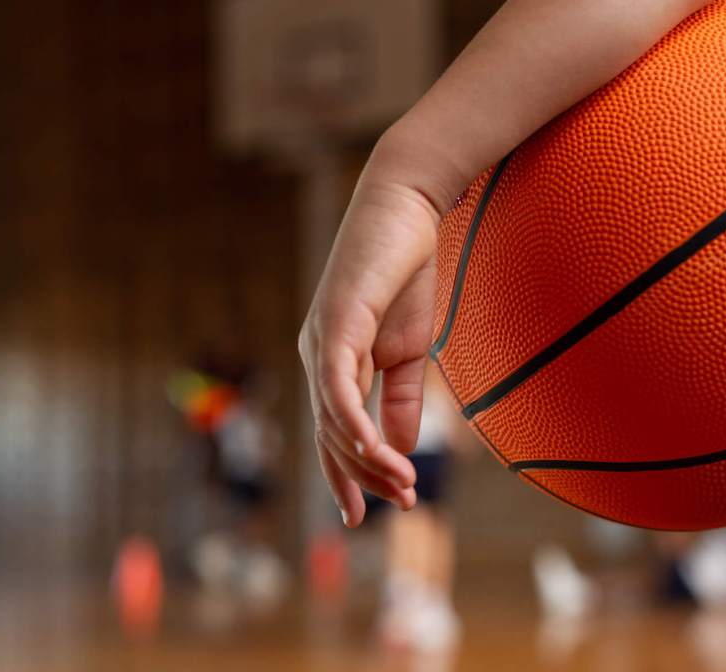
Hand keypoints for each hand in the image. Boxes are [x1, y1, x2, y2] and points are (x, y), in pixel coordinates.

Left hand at [299, 143, 450, 526]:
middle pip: (330, 434)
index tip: (367, 515)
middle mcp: (316, 355)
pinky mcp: (336, 322)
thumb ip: (401, 396)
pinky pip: (337, 384)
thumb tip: (401, 446)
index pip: (331, 432)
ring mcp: (320, 339)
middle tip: (403, 503)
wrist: (407, 211)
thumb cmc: (405, 272)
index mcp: (332, 361)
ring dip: (367, 457)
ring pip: (333, 417)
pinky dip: (352, 420)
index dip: (345, 476)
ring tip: (401, 484)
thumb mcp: (409, 348)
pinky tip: (373, 447)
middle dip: (364, 475)